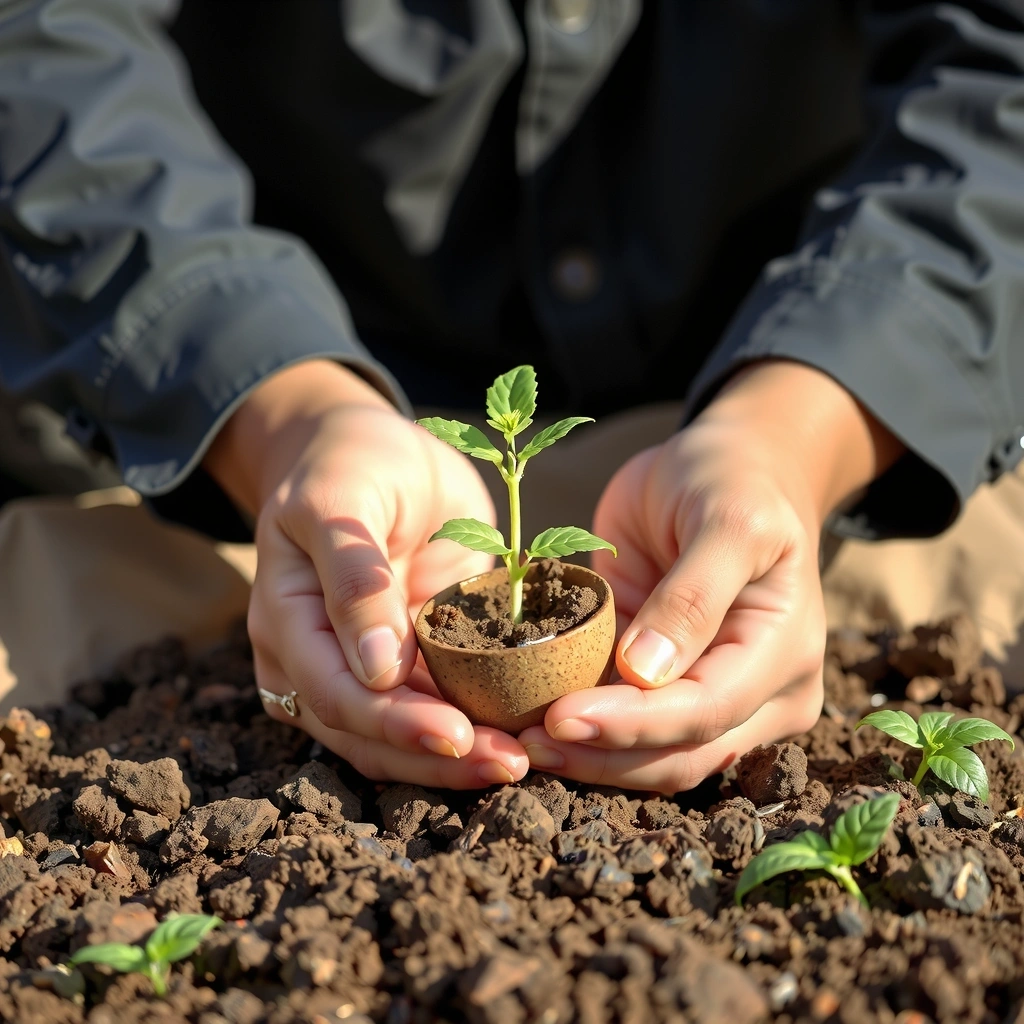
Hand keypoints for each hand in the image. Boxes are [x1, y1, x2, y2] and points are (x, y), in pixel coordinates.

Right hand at [205, 360, 528, 786]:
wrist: (369, 447)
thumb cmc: (350, 461)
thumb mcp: (345, 499)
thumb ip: (354, 576)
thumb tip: (375, 671)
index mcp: (287, 618)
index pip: (332, 692)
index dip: (391, 722)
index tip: (455, 735)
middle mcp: (314, 656)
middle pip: (364, 733)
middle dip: (434, 757)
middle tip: (508, 762)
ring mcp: (358, 664)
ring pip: (395, 740)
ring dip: (455, 759)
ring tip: (520, 760)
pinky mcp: (404, 661)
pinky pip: (430, 709)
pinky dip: (469, 728)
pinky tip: (517, 734)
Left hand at [519, 361, 903, 792]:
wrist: (725, 465)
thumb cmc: (731, 480)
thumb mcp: (726, 519)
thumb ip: (693, 596)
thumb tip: (645, 674)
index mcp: (781, 653)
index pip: (707, 709)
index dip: (634, 724)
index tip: (560, 718)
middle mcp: (758, 692)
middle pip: (679, 754)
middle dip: (601, 755)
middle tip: (522, 743)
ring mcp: (713, 697)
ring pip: (651, 759)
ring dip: (587, 757)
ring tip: (517, 742)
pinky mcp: (667, 688)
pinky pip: (626, 728)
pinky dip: (583, 733)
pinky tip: (530, 725)